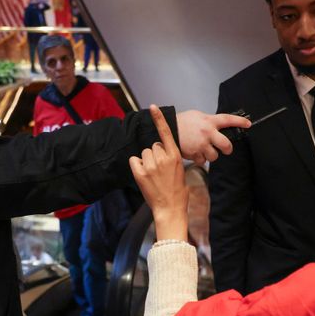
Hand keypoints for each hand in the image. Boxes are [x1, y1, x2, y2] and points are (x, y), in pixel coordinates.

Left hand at [130, 106, 189, 240]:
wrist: (170, 208)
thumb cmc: (178, 192)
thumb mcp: (180, 171)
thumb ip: (171, 158)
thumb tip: (162, 151)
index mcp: (175, 156)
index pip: (166, 133)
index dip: (159, 119)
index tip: (153, 107)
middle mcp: (163, 158)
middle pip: (153, 146)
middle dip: (155, 154)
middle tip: (160, 169)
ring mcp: (151, 166)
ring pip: (144, 153)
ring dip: (146, 161)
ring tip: (153, 174)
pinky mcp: (140, 173)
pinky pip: (134, 160)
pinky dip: (137, 166)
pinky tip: (144, 176)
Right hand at [175, 109, 249, 165]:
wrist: (167, 129)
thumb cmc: (181, 122)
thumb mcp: (197, 116)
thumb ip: (208, 121)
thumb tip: (217, 126)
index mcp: (209, 121)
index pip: (228, 119)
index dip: (240, 122)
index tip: (248, 124)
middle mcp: (208, 133)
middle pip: (226, 145)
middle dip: (228, 149)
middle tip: (226, 149)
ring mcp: (202, 145)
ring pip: (214, 156)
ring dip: (211, 155)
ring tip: (203, 150)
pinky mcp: (195, 154)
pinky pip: (202, 161)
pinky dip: (200, 158)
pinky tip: (195, 153)